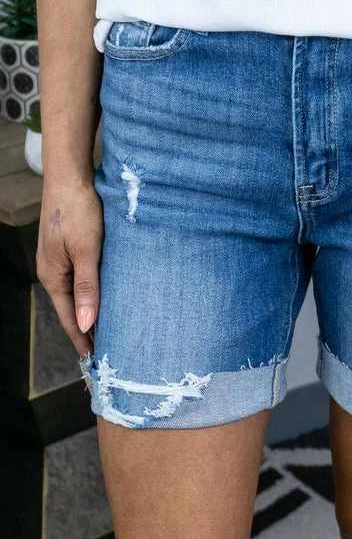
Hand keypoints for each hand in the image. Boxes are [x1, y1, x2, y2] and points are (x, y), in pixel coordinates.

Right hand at [36, 176, 103, 356]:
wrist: (71, 177)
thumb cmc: (78, 211)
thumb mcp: (87, 251)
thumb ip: (88, 287)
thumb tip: (87, 323)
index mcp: (53, 276)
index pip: (70, 318)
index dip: (83, 340)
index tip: (95, 361)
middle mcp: (54, 271)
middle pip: (73, 309)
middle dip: (89, 330)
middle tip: (109, 350)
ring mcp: (61, 260)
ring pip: (79, 293)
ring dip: (93, 310)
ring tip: (111, 329)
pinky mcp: (71, 248)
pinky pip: (83, 278)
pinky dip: (94, 292)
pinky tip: (108, 296)